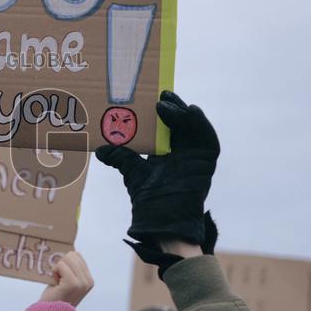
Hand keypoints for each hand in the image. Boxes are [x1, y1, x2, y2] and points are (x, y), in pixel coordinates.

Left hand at [40, 251, 93, 306]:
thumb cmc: (55, 296)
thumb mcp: (66, 279)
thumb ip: (71, 267)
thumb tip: (69, 251)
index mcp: (89, 279)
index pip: (77, 255)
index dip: (64, 262)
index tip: (62, 277)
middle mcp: (88, 281)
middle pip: (72, 255)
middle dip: (60, 264)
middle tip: (58, 280)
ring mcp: (82, 283)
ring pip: (67, 258)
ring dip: (57, 268)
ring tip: (57, 282)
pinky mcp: (73, 284)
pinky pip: (61, 265)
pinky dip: (54, 271)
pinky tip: (55, 283)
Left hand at [96, 91, 219, 246]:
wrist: (159, 218)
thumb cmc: (148, 198)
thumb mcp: (132, 171)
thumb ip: (120, 157)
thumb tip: (101, 150)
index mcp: (167, 152)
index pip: (167, 125)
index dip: (165, 110)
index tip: (156, 96)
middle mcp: (183, 152)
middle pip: (182, 123)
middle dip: (175, 107)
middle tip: (163, 93)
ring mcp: (196, 157)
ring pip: (194, 128)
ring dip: (184, 113)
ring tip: (170, 102)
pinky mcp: (206, 163)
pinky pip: (209, 140)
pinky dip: (203, 126)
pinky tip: (193, 112)